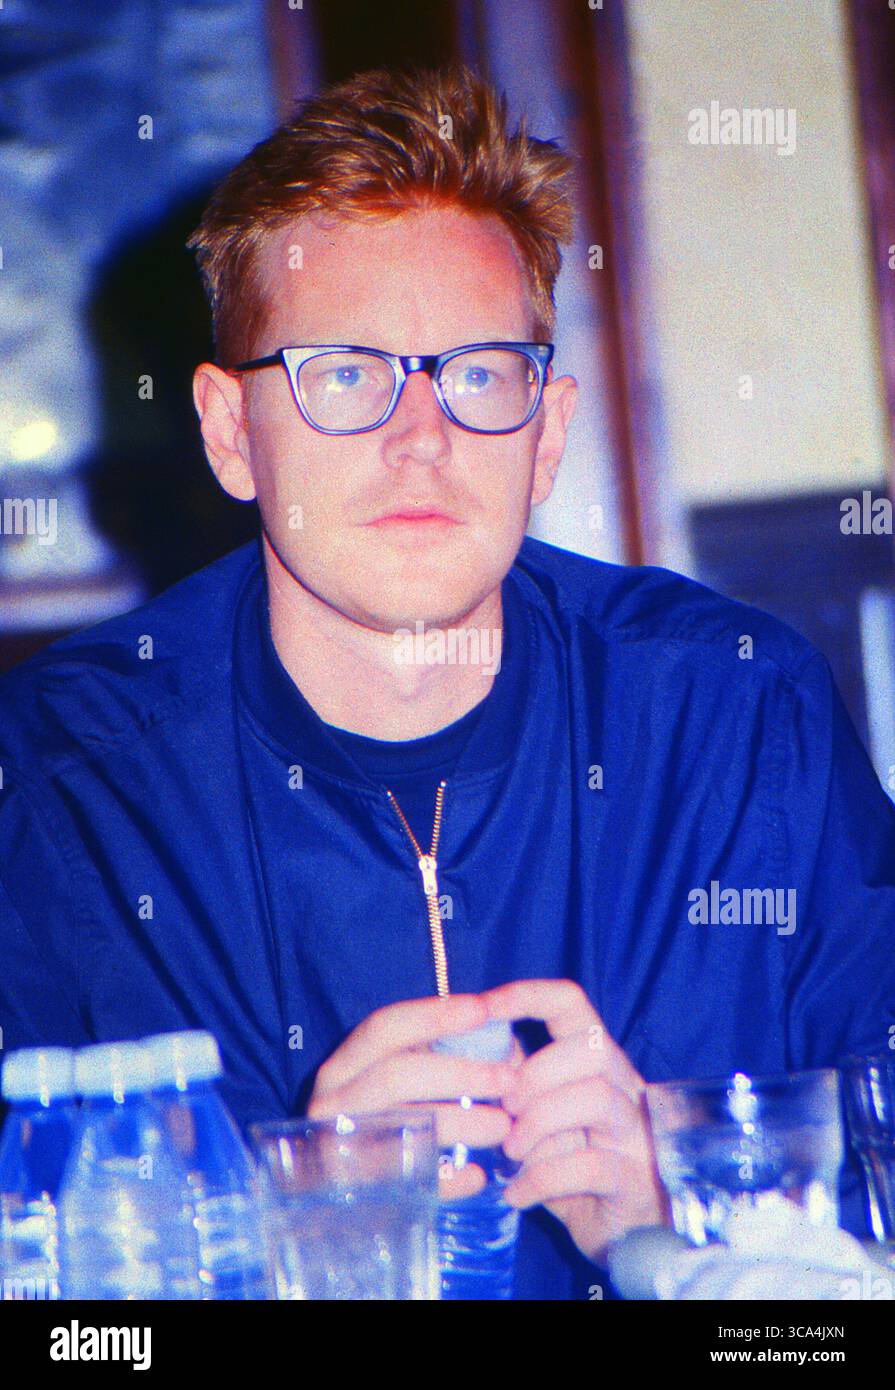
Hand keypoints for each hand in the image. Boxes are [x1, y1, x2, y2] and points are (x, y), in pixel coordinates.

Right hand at [307, 993, 518, 1196]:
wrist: (339, 1199)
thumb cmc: (388, 1116)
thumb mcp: (402, 1077)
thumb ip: (439, 1055)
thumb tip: (501, 1043)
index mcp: (344, 1066)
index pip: (383, 1028)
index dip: (432, 1016)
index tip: (483, 1009)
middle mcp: (334, 1103)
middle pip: (394, 1077)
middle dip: (457, 1074)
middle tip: (509, 1079)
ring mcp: (344, 1149)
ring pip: (406, 1129)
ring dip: (461, 1124)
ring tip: (504, 1126)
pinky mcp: (360, 1194)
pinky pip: (410, 1185)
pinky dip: (448, 1180)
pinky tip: (477, 1175)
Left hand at [481, 979, 669, 1263]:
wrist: (623, 1234)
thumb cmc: (573, 1165)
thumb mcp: (540, 1116)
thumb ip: (515, 1081)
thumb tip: (466, 1044)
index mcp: (596, 1061)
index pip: (572, 1003)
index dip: (528, 995)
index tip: (483, 1007)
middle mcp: (625, 1088)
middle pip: (592, 1047)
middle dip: (537, 1072)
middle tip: (506, 1106)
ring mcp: (635, 1135)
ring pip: (598, 1097)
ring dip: (539, 1121)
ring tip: (511, 1152)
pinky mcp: (634, 1182)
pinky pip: (591, 1165)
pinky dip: (542, 1179)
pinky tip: (516, 1193)